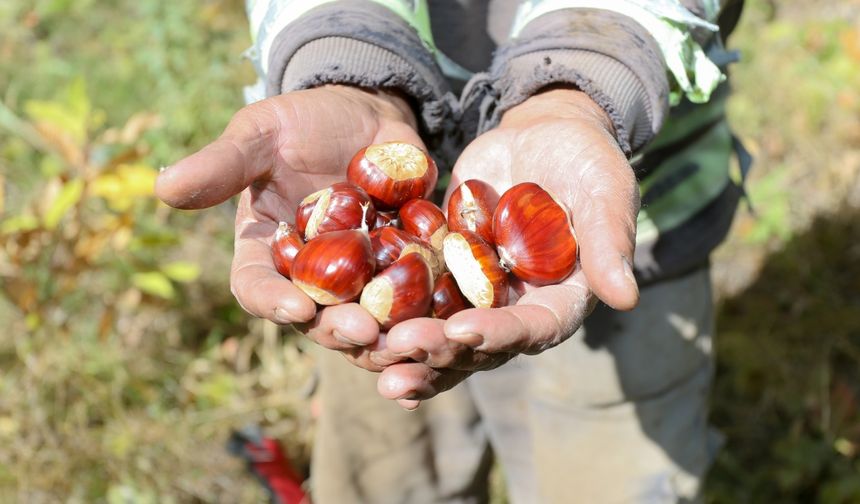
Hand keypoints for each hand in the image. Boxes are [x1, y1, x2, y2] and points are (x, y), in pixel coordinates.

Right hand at [155, 85, 426, 370]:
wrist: (365, 114)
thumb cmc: (302, 122)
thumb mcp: (261, 134)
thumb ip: (223, 165)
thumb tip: (162, 187)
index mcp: (266, 253)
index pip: (257, 288)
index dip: (272, 302)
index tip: (293, 307)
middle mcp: (310, 278)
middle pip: (318, 319)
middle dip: (338, 329)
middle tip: (363, 332)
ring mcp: (360, 280)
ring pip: (371, 322)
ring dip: (389, 338)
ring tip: (411, 341)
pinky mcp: (404, 270)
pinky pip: (418, 302)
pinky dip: (431, 317)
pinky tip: (451, 330)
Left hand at [375, 88, 640, 407]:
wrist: (543, 135)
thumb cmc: (586, 160)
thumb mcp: (605, 192)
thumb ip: (611, 242)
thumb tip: (626, 298)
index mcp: (559, 301)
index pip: (530, 329)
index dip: (498, 334)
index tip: (463, 331)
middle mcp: (515, 309)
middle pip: (477, 345)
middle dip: (437, 352)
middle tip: (397, 354)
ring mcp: (476, 294)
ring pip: (439, 334)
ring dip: (405, 349)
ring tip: (368, 355)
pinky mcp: (443, 272)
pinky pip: (414, 299)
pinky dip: (386, 312)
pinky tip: (350, 323)